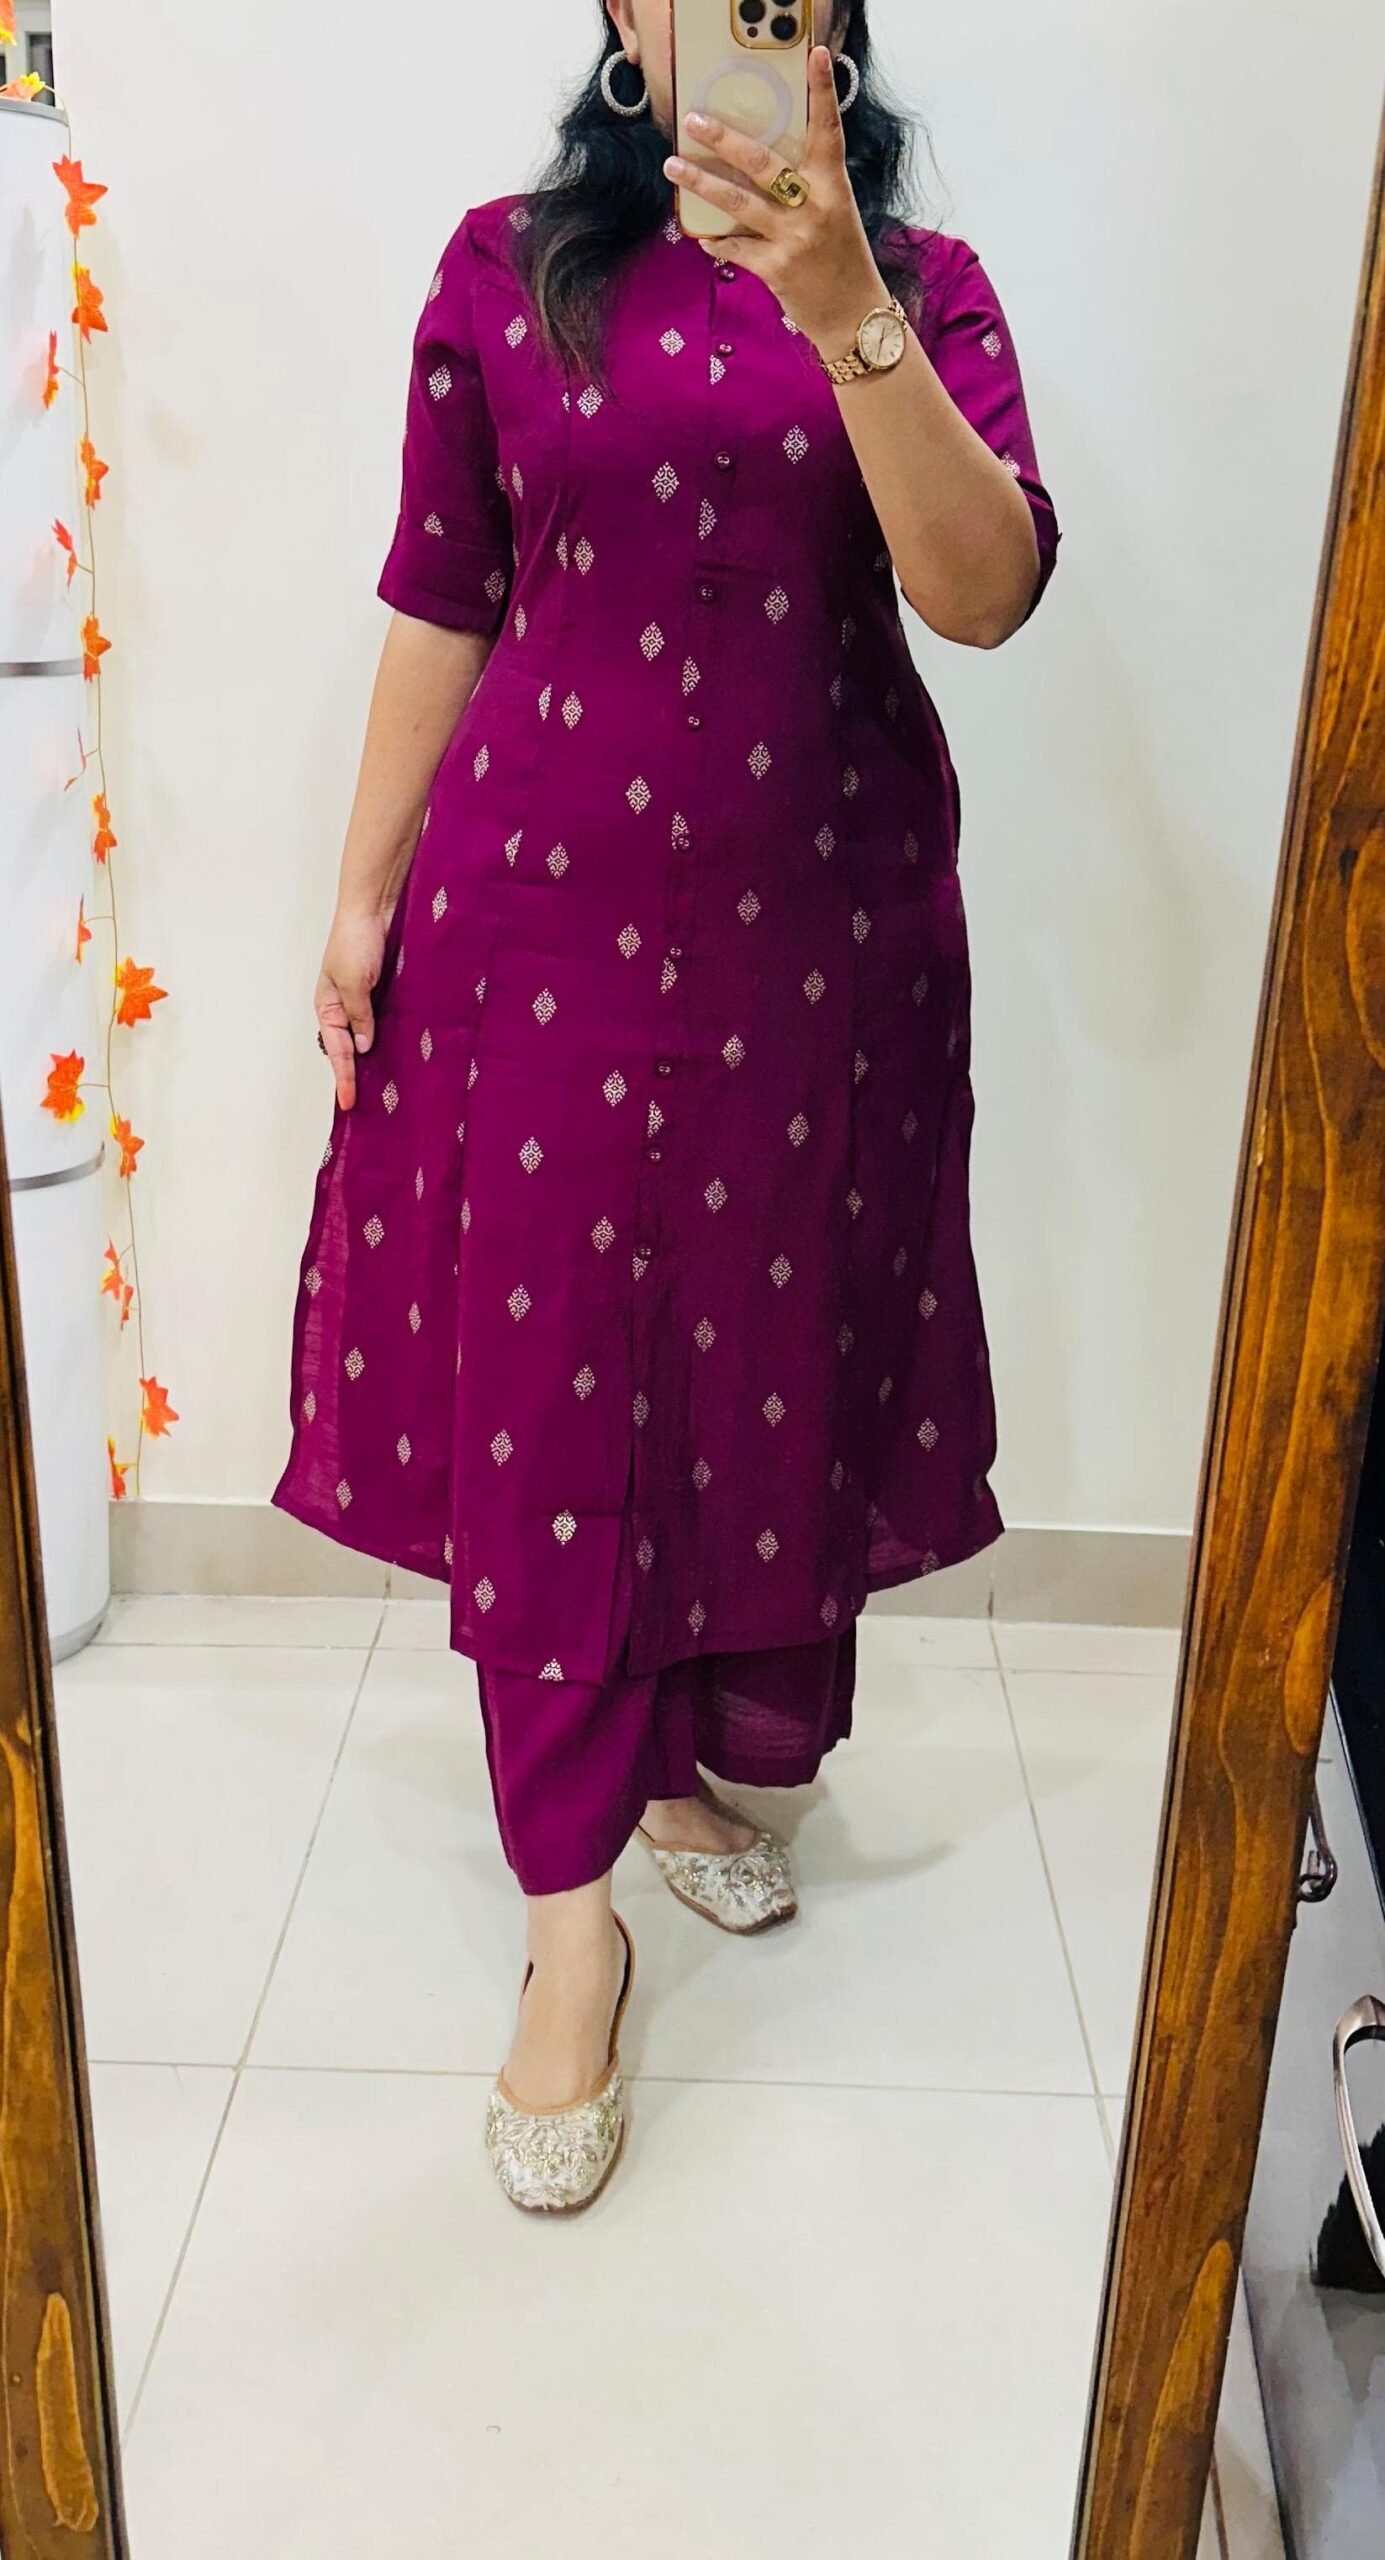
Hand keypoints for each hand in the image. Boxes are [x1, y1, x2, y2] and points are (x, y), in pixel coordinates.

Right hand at [315, 904, 387, 1110]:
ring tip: (386, 1088)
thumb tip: (363, 1047)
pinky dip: (391, 1037)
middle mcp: (345, 1006)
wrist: (377, 905)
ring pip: (368, 1037)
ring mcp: (366, 999)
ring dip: (376, 1058)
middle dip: (355, 1074)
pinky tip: (402, 1052)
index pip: (336, 1051)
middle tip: (365, 1104)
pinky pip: (387, 1021)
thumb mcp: (353, 982)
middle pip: (348, 1049)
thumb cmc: (355, 939)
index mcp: (328, 1006)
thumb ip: (358, 1016)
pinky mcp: (385, 991)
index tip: (349, 1102)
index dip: (343, 1077)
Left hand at [665, 44, 886, 357]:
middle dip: (724, 140)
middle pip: (763, 163)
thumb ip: (807, 187)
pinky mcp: (776, 268)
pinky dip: (716, 241)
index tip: (816, 56)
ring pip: (738, 202)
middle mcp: (814, 207)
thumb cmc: (842, 260)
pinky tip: (701, 236)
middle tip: (694, 120)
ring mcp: (794, 238)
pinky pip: (735, 247)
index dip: (823, 92)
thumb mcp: (835, 213)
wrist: (854, 317)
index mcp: (833, 186)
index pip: (828, 130)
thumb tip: (760, 162)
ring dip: (701, 183)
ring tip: (673, 167)